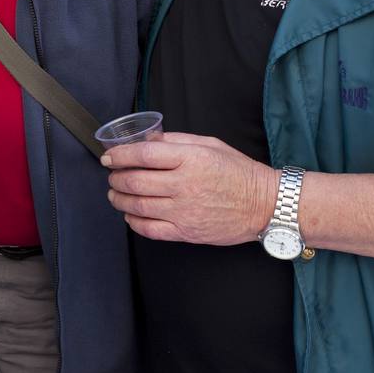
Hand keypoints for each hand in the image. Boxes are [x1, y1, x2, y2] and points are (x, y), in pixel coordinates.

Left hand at [101, 132, 279, 245]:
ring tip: (115, 194)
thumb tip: (147, 140)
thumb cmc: (239, 172)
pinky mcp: (186, 232)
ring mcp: (184, 211)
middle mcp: (185, 185)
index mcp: (191, 159)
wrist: (265, 204)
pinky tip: (130, 214)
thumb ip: (176, 141)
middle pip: (135, 181)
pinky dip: (133, 221)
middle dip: (115, 178)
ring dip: (118, 199)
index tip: (109, 157)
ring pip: (137, 206)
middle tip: (112, 176)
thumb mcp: (210, 144)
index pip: (143, 155)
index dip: (119, 156)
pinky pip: (149, 229)